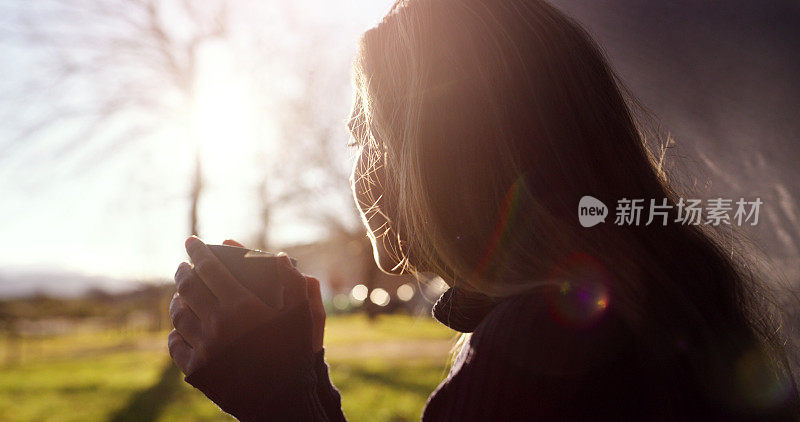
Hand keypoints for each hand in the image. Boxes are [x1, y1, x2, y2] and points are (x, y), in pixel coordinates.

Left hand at [168, 237, 325, 375]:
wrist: (282, 401)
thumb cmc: (295, 356)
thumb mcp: (301, 316)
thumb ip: (293, 283)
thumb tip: (280, 257)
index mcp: (242, 306)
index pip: (211, 269)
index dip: (199, 252)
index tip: (191, 241)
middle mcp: (218, 324)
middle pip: (189, 288)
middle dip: (183, 272)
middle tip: (183, 265)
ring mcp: (204, 348)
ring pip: (179, 315)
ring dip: (177, 300)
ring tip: (180, 295)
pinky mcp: (196, 370)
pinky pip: (176, 344)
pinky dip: (175, 331)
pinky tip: (180, 327)